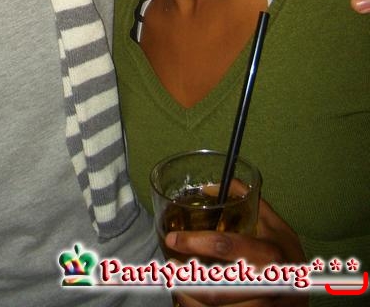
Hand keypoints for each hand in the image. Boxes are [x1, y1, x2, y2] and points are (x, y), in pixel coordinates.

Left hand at [165, 199, 308, 306]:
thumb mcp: (275, 225)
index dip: (195, 242)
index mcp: (268, 254)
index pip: (225, 247)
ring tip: (176, 284)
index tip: (172, 239)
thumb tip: (208, 187)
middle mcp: (265, 285)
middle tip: (170, 268)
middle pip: (216, 290)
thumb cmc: (288, 256)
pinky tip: (190, 300)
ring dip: (189, 299)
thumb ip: (246, 200)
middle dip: (185, 281)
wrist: (312, 293)